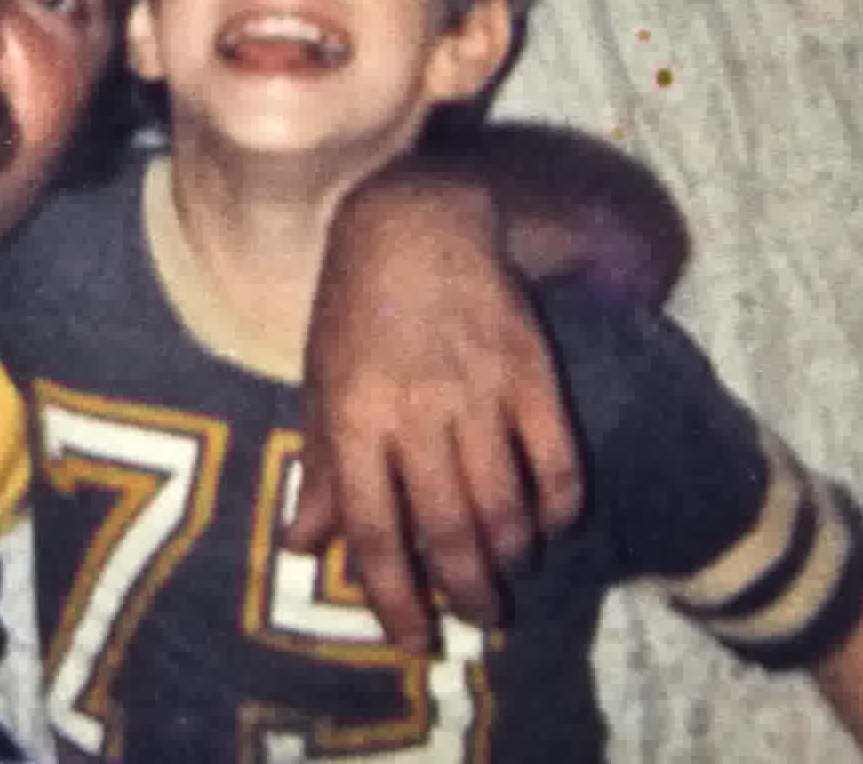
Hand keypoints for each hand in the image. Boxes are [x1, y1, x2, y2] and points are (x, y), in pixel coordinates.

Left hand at [286, 172, 581, 649]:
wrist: (415, 221)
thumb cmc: (356, 309)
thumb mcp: (321, 383)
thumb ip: (323, 467)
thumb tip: (304, 546)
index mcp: (354, 416)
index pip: (374, 532)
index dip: (394, 599)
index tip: (413, 641)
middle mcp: (416, 410)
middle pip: (450, 532)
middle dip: (468, 594)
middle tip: (480, 619)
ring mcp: (479, 391)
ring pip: (506, 508)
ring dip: (512, 559)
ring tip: (508, 577)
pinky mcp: (532, 371)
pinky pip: (556, 462)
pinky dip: (558, 507)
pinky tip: (551, 525)